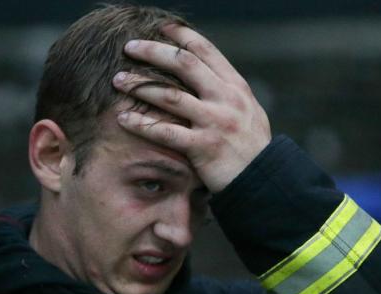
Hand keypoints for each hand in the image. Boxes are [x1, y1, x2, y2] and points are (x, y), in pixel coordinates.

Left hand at [111, 24, 270, 192]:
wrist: (263, 180)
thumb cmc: (249, 146)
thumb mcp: (245, 111)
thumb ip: (224, 92)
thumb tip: (202, 72)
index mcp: (235, 86)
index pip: (205, 51)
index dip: (181, 36)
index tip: (160, 27)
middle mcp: (226, 98)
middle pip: (185, 64)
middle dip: (154, 51)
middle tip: (129, 46)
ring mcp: (215, 121)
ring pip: (170, 95)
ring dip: (140, 85)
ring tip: (118, 79)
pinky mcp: (203, 146)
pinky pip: (166, 132)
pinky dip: (141, 124)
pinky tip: (123, 118)